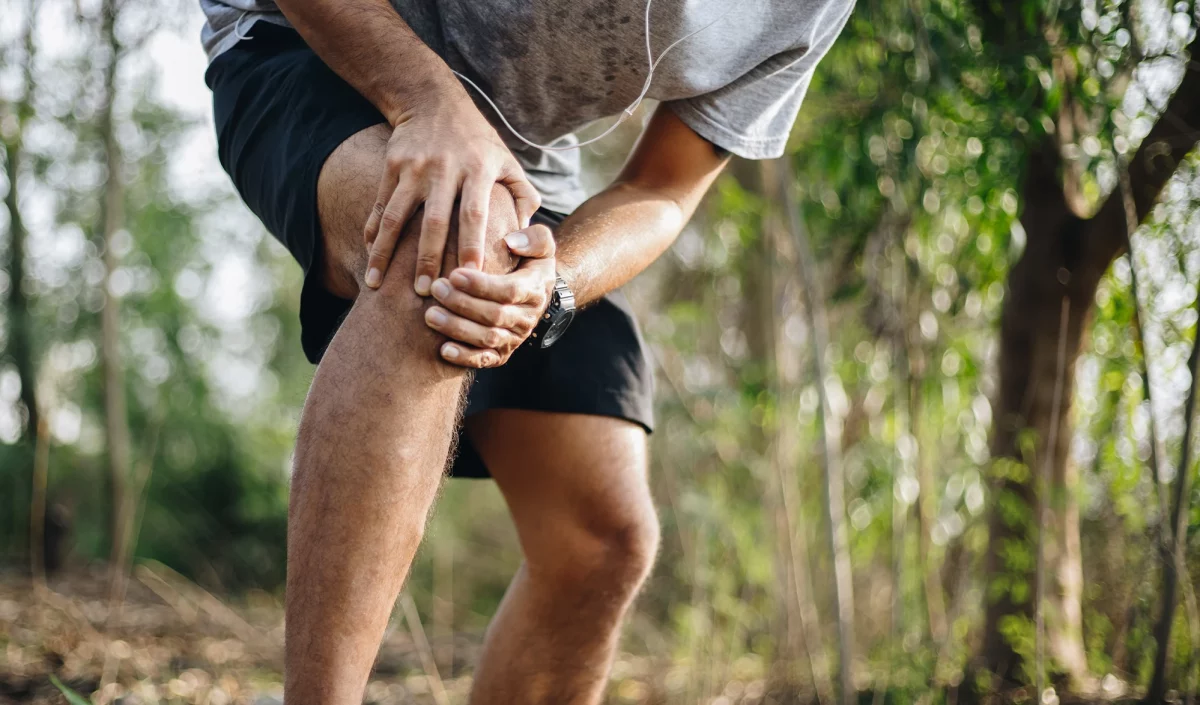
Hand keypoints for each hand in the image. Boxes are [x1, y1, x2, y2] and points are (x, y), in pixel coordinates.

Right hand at [362, 86, 540, 293]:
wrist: (432, 100)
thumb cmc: (478, 141)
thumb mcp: (507, 160)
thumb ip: (523, 196)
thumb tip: (525, 237)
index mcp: (477, 170)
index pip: (474, 214)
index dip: (471, 245)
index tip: (470, 277)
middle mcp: (444, 169)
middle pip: (434, 221)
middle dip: (427, 258)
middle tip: (424, 292)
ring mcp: (414, 167)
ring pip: (396, 216)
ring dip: (385, 253)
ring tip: (377, 284)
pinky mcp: (391, 165)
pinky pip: (379, 204)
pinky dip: (372, 232)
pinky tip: (369, 256)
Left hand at [423, 224, 557, 367]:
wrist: (534, 290)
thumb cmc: (528, 259)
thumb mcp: (540, 243)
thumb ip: (534, 238)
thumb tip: (512, 242)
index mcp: (535, 289)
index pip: (509, 291)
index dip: (482, 285)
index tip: (455, 274)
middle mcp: (527, 318)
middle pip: (494, 316)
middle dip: (463, 303)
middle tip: (436, 288)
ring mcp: (514, 338)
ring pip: (487, 338)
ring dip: (457, 328)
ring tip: (430, 315)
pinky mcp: (502, 353)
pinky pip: (485, 360)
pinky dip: (465, 357)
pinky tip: (443, 349)